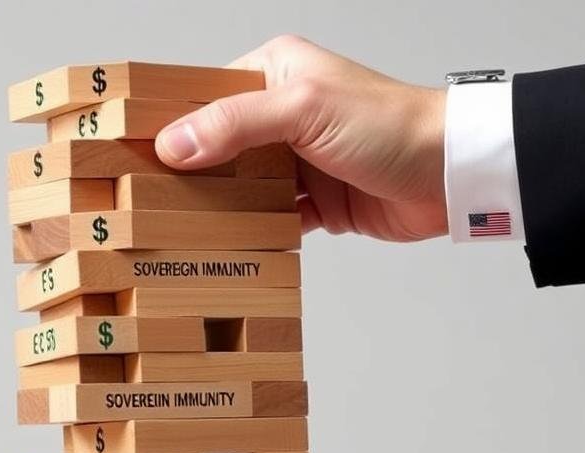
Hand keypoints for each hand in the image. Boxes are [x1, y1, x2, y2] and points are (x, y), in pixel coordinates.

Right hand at [155, 35, 446, 241]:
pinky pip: (269, 219)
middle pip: (217, 145)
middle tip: (146, 197)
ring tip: (176, 227)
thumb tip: (176, 143)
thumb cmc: (392, 125)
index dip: (170, 121)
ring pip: (240, 186)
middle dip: (189, 172)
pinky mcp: (314, 201)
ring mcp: (296, 159)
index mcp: (274, 73)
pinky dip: (251, 232)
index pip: (205, 93)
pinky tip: (227, 246)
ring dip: (218, 206)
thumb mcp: (305, 110)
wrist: (452, 175)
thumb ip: (236, 123)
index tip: (132, 148)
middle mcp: (281, 114)